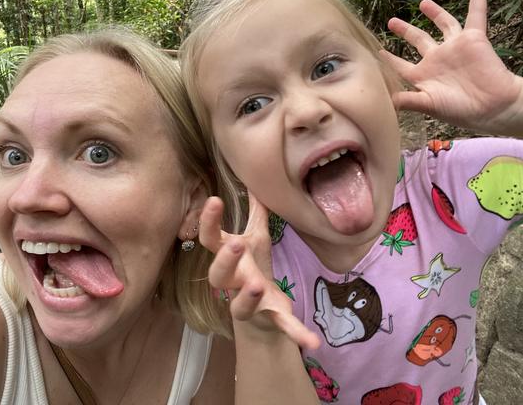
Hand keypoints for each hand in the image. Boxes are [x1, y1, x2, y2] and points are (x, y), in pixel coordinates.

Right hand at [200, 193, 319, 349]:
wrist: (261, 309)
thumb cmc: (253, 267)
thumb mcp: (256, 237)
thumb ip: (255, 212)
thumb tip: (254, 179)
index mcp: (228, 259)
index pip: (210, 240)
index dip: (208, 222)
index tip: (214, 199)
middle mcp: (233, 283)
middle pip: (217, 276)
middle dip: (224, 261)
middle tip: (234, 246)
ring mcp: (249, 304)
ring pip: (239, 305)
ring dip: (247, 297)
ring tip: (257, 285)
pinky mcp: (270, 319)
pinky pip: (281, 327)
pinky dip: (296, 334)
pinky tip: (313, 342)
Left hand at [381, 0, 522, 134]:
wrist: (491, 106)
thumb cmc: (459, 110)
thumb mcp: (428, 104)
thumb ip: (406, 100)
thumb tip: (384, 101)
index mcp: (423, 75)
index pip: (400, 65)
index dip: (389, 60)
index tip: (377, 53)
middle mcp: (437, 58)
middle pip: (418, 39)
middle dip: (405, 30)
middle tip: (392, 22)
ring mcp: (455, 47)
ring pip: (443, 24)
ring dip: (434, 12)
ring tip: (422, 2)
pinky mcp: (474, 38)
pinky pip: (476, 14)